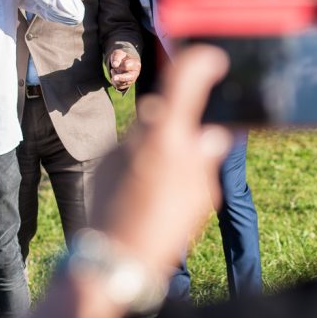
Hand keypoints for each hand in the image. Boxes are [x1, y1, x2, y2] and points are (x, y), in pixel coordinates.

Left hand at [0, 46, 233, 317]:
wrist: (111, 259)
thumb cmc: (163, 227)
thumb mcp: (200, 193)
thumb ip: (204, 156)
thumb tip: (209, 135)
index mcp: (168, 131)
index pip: (183, 75)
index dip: (202, 61)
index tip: (214, 59)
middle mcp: (139, 130)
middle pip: (166, 109)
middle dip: (183, 120)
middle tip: (198, 146)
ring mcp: (117, 145)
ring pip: (148, 131)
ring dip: (162, 143)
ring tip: (173, 181)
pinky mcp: (102, 162)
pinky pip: (131, 149)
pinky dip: (144, 159)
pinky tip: (150, 190)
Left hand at [107, 49, 139, 90]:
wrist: (124, 62)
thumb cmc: (122, 57)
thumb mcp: (119, 54)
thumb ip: (117, 57)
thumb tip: (115, 65)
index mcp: (136, 64)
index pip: (126, 66)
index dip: (119, 65)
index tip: (114, 64)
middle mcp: (135, 73)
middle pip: (128, 77)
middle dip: (121, 78)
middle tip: (114, 78)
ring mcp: (132, 80)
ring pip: (122, 83)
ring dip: (115, 77)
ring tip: (113, 70)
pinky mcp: (127, 85)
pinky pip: (119, 86)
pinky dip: (114, 82)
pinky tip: (115, 76)